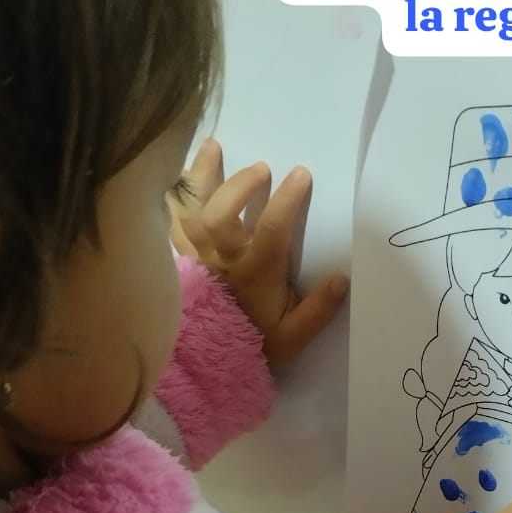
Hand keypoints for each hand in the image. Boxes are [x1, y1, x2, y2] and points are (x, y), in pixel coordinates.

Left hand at [168, 139, 347, 368]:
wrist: (210, 365)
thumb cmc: (256, 344)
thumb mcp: (294, 336)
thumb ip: (318, 310)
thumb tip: (342, 280)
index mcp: (255, 273)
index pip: (271, 228)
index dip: (287, 199)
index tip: (301, 174)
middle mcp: (222, 259)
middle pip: (223, 212)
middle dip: (241, 184)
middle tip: (261, 167)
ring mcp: (197, 256)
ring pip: (192, 210)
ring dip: (202, 176)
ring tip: (212, 147)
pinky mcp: (179, 258)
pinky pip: (169, 223)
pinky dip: (171, 198)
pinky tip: (173, 176)